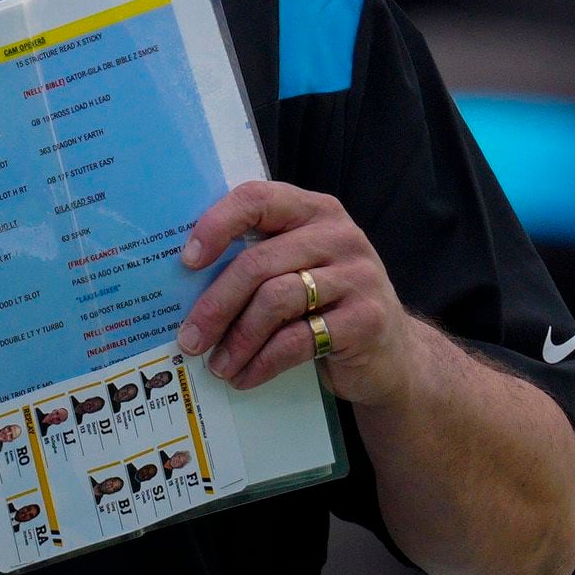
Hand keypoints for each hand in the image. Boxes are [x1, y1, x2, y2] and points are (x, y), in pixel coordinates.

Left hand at [175, 181, 430, 406]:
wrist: (392, 354)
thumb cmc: (328, 306)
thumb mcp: (298, 269)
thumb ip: (259, 260)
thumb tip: (182, 282)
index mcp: (314, 211)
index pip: (258, 199)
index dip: (217, 225)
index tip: (187, 261)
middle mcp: (340, 235)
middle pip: (259, 262)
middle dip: (216, 304)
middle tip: (190, 338)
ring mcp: (358, 276)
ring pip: (275, 301)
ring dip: (238, 339)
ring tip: (218, 364)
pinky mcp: (366, 319)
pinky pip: (298, 339)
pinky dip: (263, 361)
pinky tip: (246, 376)